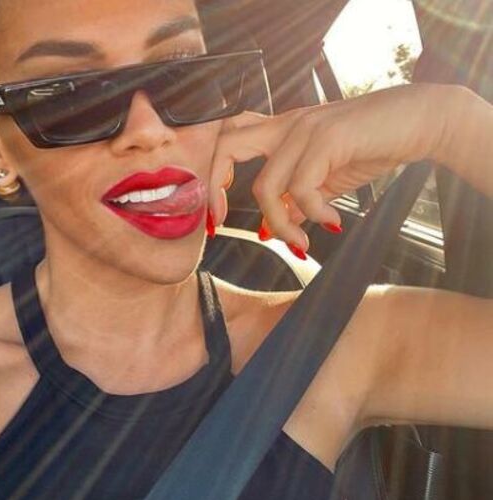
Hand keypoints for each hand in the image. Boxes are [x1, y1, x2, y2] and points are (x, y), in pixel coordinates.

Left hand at [210, 83, 452, 251]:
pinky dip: (313, 214)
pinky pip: (301, 188)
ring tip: (302, 244)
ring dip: (281, 225)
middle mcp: (286, 125)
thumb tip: (269, 231)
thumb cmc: (371, 147)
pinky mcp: (326, 138)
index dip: (214, 179)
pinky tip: (332, 221)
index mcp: (281, 130)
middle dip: (215, 190)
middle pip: (227, 146)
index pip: (229, 142)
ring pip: (265, 186)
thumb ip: (295, 204)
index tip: (219, 218)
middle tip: (223, 225)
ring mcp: (305, 128)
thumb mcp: (325, 182)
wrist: (418, 123)